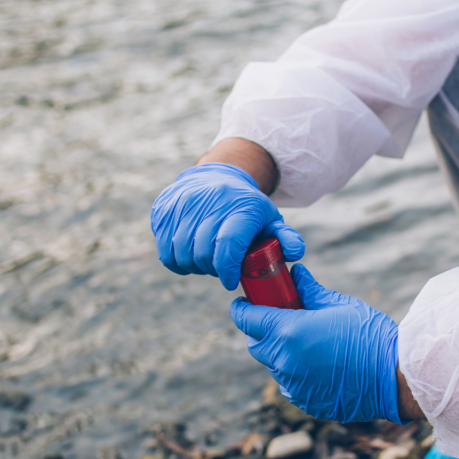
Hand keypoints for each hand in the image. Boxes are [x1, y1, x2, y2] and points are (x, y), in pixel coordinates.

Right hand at [151, 162, 303, 290]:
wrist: (217, 176)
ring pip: (182, 254)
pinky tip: (190, 258)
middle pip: (203, 252)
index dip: (227, 270)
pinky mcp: (164, 210)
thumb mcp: (270, 219)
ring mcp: (182, 204)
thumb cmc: (246, 207)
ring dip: (194, 267)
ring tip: (206, 263)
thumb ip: (286, 237)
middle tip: (220, 270)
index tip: (231, 281)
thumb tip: (295, 253)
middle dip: (212, 270)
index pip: (228, 245)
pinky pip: (166, 251)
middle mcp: (208, 201)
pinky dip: (177, 262)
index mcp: (238, 206)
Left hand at [230, 264, 405, 423]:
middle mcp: (284, 361)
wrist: (394, 376)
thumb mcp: (338, 304)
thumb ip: (310, 290)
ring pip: (273, 365)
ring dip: (279, 352)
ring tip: (303, 341)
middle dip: (260, 331)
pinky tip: (315, 363)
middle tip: (276, 318)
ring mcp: (293, 384)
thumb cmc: (369, 334)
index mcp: (288, 332)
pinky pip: (288, 384)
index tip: (243, 303)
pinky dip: (293, 372)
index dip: (241, 309)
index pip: (247, 319)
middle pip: (256, 344)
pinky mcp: (305, 402)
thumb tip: (295, 274)